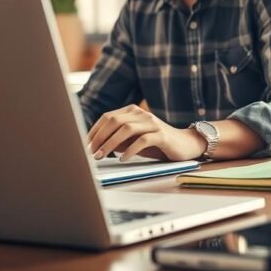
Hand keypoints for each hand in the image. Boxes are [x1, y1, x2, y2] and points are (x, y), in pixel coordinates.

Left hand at [86, 105, 206, 161]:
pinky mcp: (161, 134)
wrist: (184, 144)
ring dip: (111, 143)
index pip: (107, 117)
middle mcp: (141, 114)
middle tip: (92, 152)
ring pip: (126, 129)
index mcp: (132, 111)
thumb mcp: (133, 141)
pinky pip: (143, 140)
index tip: (86, 146)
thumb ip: (118, 140)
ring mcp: (152, 123)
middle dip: (100, 137)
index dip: (94, 131)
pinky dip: (130, 150)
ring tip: (103, 156)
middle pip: (114, 121)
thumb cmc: (156, 144)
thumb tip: (97, 147)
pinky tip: (123, 158)